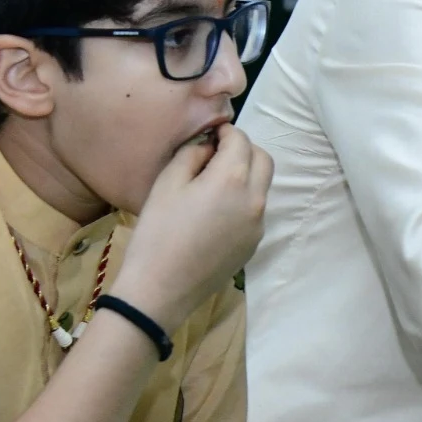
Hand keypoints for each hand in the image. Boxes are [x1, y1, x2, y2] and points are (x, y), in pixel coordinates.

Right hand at [112, 124, 271, 330]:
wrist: (160, 289)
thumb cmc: (158, 233)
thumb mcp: (167, 183)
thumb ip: (192, 155)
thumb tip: (208, 146)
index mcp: (233, 179)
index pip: (241, 140)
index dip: (225, 132)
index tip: (209, 135)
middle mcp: (255, 199)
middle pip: (263, 159)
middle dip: (244, 150)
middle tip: (216, 154)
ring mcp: (258, 225)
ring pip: (262, 186)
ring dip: (246, 175)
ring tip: (214, 183)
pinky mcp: (253, 244)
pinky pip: (255, 211)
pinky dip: (243, 200)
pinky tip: (215, 212)